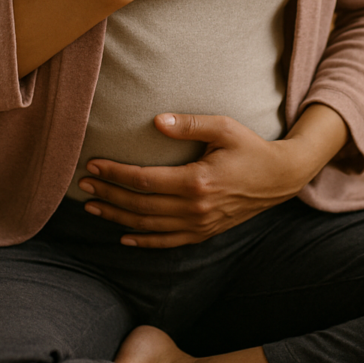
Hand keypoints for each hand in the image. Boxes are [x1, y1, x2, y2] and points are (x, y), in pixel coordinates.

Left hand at [77, 112, 317, 247]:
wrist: (279, 178)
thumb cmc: (250, 147)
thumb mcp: (223, 127)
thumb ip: (189, 124)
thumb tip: (157, 120)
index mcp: (197, 182)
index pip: (144, 181)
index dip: (116, 174)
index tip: (93, 165)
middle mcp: (195, 209)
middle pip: (140, 206)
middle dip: (108, 194)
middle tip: (83, 185)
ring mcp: (199, 225)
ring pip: (148, 227)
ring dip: (118, 217)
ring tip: (93, 206)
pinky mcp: (204, 233)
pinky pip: (168, 242)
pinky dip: (143, 241)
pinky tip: (124, 236)